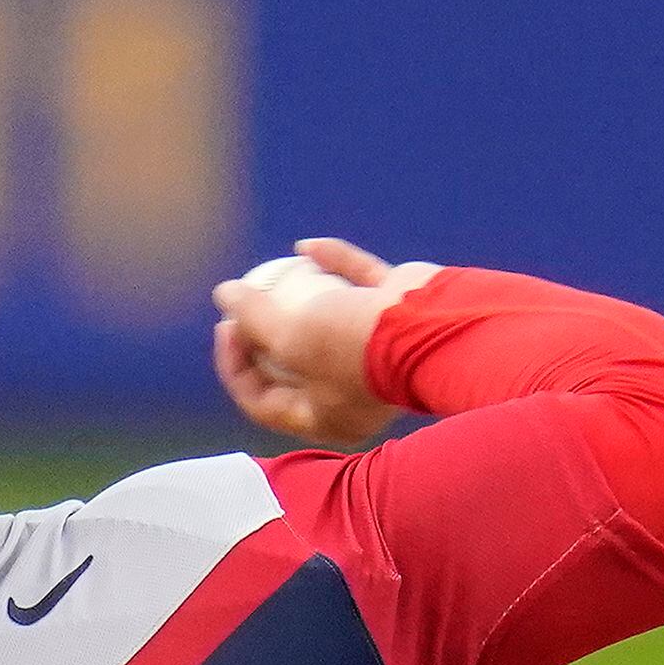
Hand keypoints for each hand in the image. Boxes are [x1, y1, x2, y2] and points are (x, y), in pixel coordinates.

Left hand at [212, 237, 443, 447]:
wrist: (439, 326)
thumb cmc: (359, 348)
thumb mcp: (292, 339)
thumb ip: (253, 318)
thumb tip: (223, 293)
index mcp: (326, 418)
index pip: (263, 400)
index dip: (235, 365)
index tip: (226, 328)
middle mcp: (351, 389)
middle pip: (291, 364)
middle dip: (262, 333)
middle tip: (241, 303)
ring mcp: (377, 348)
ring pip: (328, 321)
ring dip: (297, 297)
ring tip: (267, 275)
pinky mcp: (398, 310)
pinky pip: (359, 284)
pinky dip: (334, 264)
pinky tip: (306, 246)